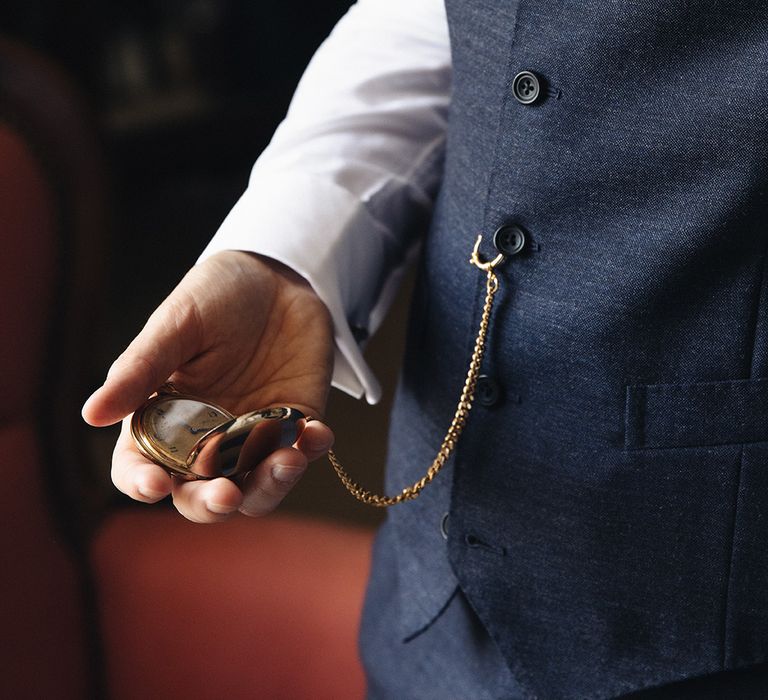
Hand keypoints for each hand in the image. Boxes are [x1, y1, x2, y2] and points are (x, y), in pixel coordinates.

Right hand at [82, 251, 334, 521]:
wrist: (278, 276)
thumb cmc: (217, 295)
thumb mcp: (177, 325)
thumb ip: (140, 370)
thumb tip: (91, 415)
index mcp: (164, 418)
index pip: (142, 466)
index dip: (142, 483)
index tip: (155, 486)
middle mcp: (207, 438)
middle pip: (200, 493)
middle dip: (211, 502)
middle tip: (225, 494)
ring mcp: (254, 436)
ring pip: (256, 486)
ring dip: (270, 485)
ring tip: (287, 462)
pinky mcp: (296, 423)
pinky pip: (303, 452)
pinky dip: (312, 449)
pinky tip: (318, 432)